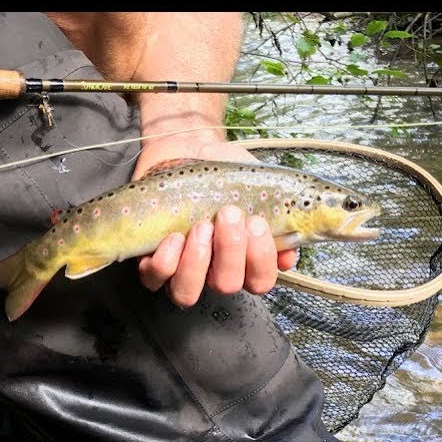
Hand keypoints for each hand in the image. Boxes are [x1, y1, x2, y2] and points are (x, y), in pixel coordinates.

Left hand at [134, 133, 297, 307]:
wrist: (186, 148)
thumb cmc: (224, 170)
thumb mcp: (261, 184)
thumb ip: (280, 211)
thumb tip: (290, 250)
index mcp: (244, 258)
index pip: (260, 281)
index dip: (260, 261)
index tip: (257, 223)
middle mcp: (214, 270)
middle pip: (226, 286)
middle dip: (230, 250)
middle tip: (228, 214)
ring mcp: (181, 269)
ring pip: (187, 293)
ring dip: (197, 261)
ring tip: (200, 227)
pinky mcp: (152, 260)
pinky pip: (155, 279)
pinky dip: (166, 260)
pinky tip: (173, 236)